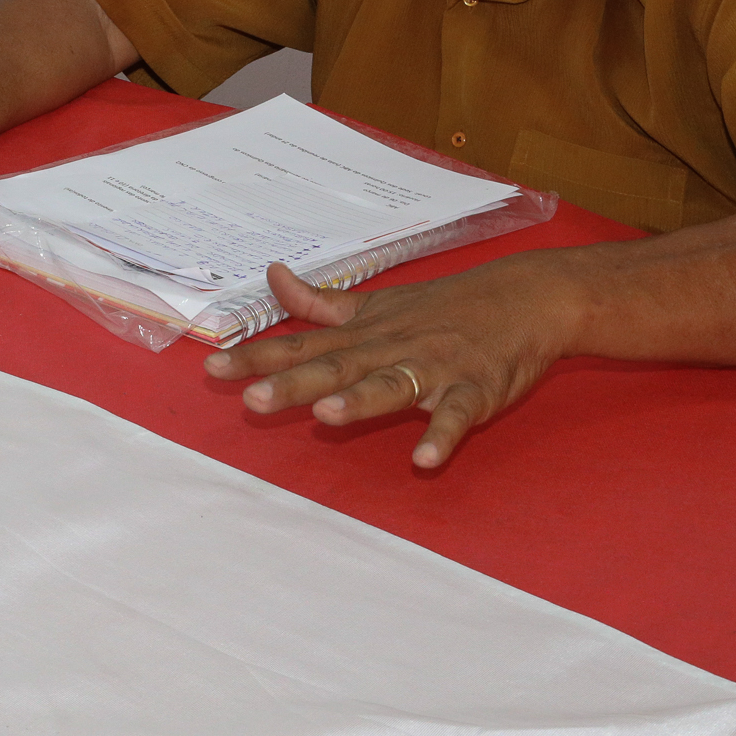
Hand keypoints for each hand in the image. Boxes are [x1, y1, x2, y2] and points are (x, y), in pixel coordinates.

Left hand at [202, 256, 578, 468]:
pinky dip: (442, 435)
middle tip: (254, 398)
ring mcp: (433, 369)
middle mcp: (390, 348)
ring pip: (392, 385)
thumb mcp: (375, 303)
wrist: (523, 299)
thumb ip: (320, 304)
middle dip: (294, 383)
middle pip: (336, 368)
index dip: (256, 358)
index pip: (301, 346)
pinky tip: (424, 459)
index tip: (212, 370)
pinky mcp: (474, 390)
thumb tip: (272, 277)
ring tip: (325, 414)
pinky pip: (458, 416)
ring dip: (360, 400)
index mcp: (362, 334)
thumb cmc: (441, 307)